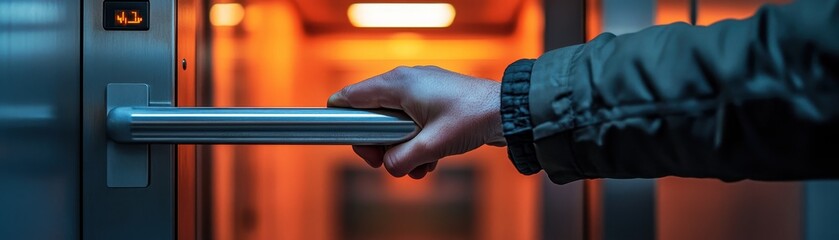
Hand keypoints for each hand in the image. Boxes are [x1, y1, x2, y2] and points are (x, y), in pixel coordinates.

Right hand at [328, 66, 505, 178]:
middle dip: (377, 144)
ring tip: (418, 166)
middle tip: (386, 163)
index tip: (352, 144)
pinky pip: (411, 123)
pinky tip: (431, 161)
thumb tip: (388, 167)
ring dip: (401, 149)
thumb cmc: (471, 118)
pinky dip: (416, 144)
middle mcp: (404, 82)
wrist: (507, 111)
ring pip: (391, 123)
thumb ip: (402, 159)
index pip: (351, 96)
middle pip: (370, 114)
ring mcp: (419, 90)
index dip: (342, 120)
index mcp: (397, 85)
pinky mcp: (432, 101)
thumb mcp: (432, 145)